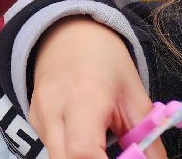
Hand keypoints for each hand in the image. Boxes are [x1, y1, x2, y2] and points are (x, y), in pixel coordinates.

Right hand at [28, 17, 164, 158]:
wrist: (68, 34)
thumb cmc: (106, 63)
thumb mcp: (136, 98)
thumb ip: (148, 140)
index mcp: (84, 97)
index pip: (82, 150)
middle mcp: (53, 107)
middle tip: (116, 157)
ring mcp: (38, 115)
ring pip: (58, 157)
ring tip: (103, 148)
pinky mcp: (33, 120)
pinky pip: (53, 148)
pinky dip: (71, 152)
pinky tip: (86, 137)